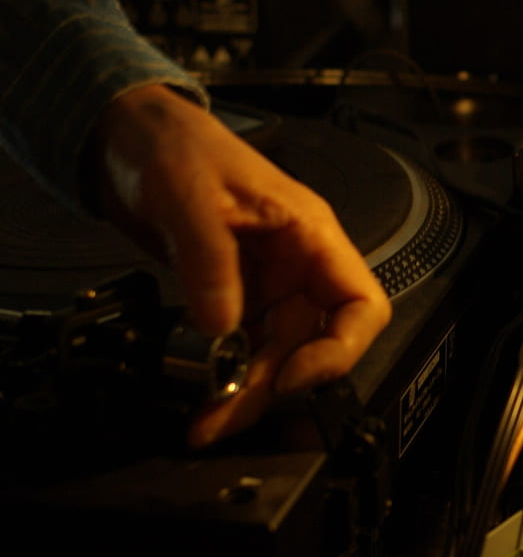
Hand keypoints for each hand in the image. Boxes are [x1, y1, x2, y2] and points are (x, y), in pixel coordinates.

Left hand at [93, 84, 391, 447]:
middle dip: (272, 386)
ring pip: (273, 355)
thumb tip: (220, 329)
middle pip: (310, 344)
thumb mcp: (191, 198)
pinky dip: (221, 376)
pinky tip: (198, 393)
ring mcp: (264, 285)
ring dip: (244, 391)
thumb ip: (210, 265)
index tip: (293, 376)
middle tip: (225, 415)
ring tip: (206, 419)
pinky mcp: (230, 297)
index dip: (338, 350)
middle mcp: (297, 267)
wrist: (127, 137)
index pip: (361, 305)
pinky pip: (238, 348)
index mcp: (311, 237)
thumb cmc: (175, 146)